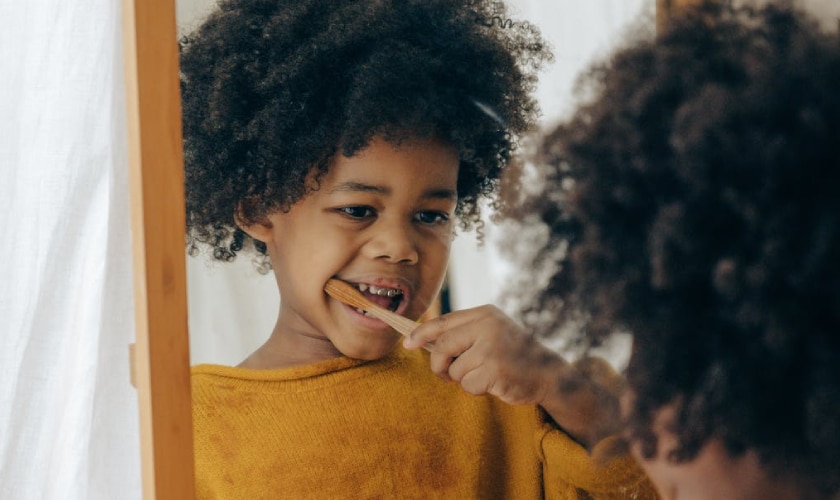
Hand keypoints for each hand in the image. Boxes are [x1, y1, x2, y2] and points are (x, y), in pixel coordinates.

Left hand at [403, 305, 564, 406]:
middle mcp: (488, 326)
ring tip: (484, 375)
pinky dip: (475, 390)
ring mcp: (492, 348)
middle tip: (445, 374)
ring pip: (455, 370)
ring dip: (463, 379)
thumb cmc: (513, 355)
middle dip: (438, 364)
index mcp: (485, 314)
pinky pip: (468, 385)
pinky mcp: (495, 371)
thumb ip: (464, 333)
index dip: (421, 332)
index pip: (443, 322)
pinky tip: (493, 384)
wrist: (548, 374)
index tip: (407, 342)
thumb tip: (422, 340)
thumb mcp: (491, 333)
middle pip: (443, 346)